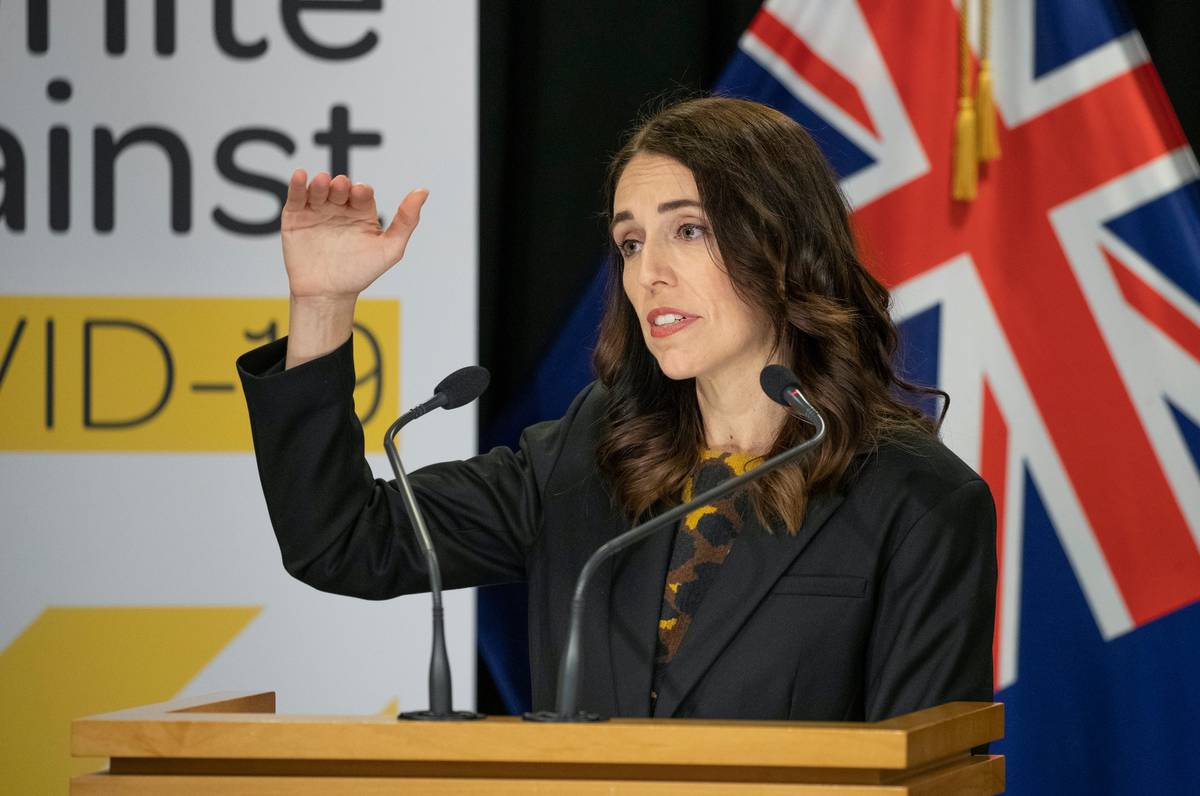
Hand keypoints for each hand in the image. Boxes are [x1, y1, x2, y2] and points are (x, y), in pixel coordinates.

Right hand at [281, 169, 428, 300]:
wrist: (328, 295)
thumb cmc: (360, 274)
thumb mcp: (390, 250)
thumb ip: (406, 221)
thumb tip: (423, 191)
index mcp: (362, 213)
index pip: (362, 193)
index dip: (362, 191)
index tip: (360, 193)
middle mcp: (340, 208)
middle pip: (340, 188)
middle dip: (340, 185)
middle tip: (340, 187)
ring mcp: (317, 211)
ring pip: (319, 189)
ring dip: (320, 183)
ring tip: (322, 182)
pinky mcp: (296, 217)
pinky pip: (296, 197)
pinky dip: (298, 185)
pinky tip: (301, 176)